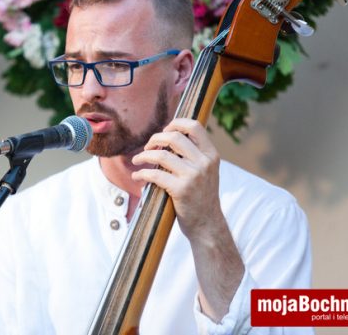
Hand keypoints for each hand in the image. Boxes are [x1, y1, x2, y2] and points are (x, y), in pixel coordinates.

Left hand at [130, 118, 222, 241]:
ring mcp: (193, 176)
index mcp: (211, 154)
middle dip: (155, 139)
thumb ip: (193, 154)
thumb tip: (168, 136)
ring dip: (143, 156)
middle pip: (174, 137)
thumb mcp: (205, 171)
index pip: (194, 126)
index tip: (164, 131)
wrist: (207, 224)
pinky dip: (142, 174)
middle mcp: (204, 162)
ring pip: (161, 155)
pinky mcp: (181, 190)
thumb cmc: (201, 196)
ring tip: (137, 160)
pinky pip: (155, 175)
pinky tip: (137, 176)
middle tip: (147, 147)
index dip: (176, 123)